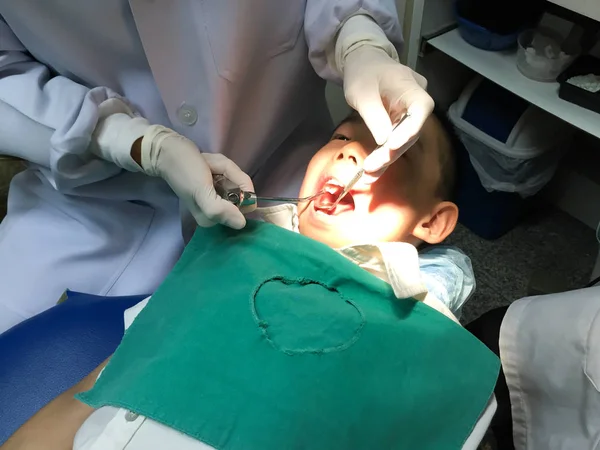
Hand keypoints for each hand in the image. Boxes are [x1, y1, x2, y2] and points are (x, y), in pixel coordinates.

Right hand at [136, 125, 254, 228]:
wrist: (169, 151)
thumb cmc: (185, 170)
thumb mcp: (201, 191)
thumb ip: (219, 210)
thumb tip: (242, 224)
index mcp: (211, 218)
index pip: (242, 207)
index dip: (238, 186)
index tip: (220, 177)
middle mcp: (215, 211)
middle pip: (241, 192)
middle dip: (229, 174)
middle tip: (211, 169)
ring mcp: (216, 197)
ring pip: (236, 181)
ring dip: (225, 167)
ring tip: (208, 164)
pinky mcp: (216, 185)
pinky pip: (231, 174)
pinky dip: (223, 165)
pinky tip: (209, 164)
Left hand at [343, 46, 433, 180]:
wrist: (362, 62)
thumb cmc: (363, 72)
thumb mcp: (363, 93)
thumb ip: (375, 116)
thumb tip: (384, 141)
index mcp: (412, 87)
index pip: (420, 110)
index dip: (409, 130)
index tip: (392, 146)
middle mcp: (416, 102)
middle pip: (410, 131)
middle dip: (392, 152)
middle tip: (372, 168)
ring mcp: (408, 114)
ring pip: (403, 139)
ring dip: (386, 158)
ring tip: (369, 174)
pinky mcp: (399, 123)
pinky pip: (394, 140)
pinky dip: (383, 154)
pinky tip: (372, 170)